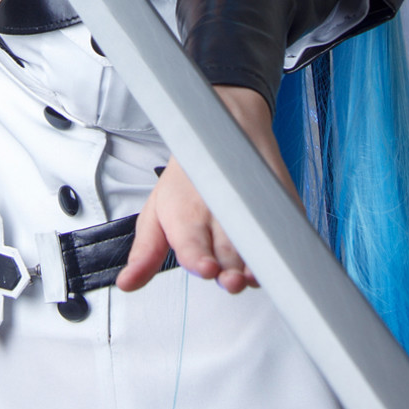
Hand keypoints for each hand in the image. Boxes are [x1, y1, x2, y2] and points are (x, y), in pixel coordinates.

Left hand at [114, 86, 304, 295]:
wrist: (225, 125)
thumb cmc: (187, 176)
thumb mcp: (157, 211)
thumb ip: (145, 252)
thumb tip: (126, 284)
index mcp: (185, 213)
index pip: (192, 242)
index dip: (200, 258)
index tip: (208, 269)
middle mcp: (217, 208)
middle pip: (228, 253)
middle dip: (231, 272)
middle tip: (232, 280)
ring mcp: (250, 203)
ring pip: (255, 243)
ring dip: (255, 264)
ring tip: (251, 275)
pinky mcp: (276, 200)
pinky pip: (283, 228)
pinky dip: (281, 244)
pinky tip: (273, 256)